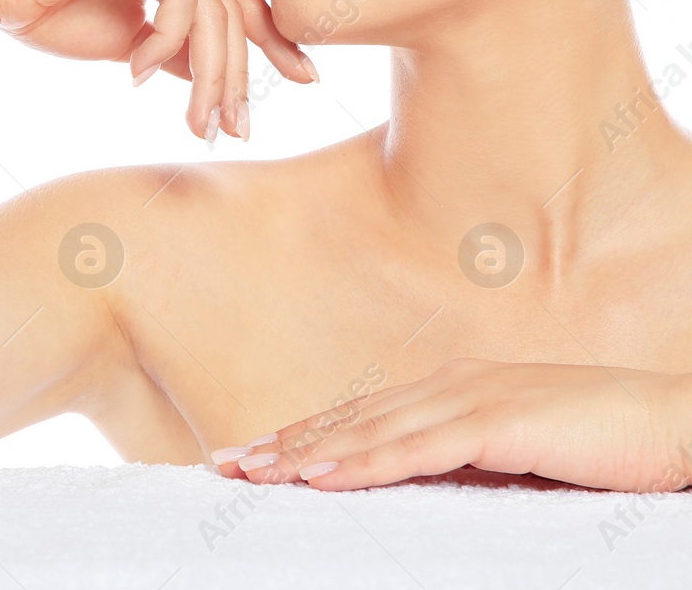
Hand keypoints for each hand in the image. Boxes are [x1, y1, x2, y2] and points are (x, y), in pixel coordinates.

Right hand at [0, 0, 316, 141]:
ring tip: (196, 122)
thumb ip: (174, 47)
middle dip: (238, 76)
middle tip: (234, 129)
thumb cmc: (46, 9)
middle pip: (233, 8)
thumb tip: (214, 74)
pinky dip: (166, 44)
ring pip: (214, 10)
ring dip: (208, 76)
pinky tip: (135, 73)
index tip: (304, 81)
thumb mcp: (128, 40)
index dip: (273, 42)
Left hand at [214, 359, 691, 491]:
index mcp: (454, 391)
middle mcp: (452, 386)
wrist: (678, 422)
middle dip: (284, 443)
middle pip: (351, 420)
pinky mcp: (499, 423)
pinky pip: (417, 449)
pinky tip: (322, 478)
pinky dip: (364, 462)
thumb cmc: (606, 443)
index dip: (304, 437)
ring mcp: (473, 399)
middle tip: (225, 465)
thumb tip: (414, 486)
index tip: (252, 456)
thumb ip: (465, 463)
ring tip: (254, 472)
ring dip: (306, 453)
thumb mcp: (518, 456)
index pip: (362, 418)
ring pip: (370, 431)